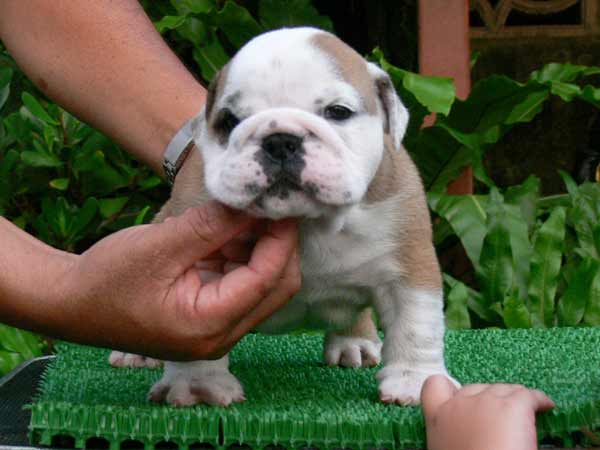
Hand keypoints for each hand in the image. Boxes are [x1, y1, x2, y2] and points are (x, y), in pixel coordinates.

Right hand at [58, 201, 299, 359]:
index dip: (281, 239)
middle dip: (277, 245)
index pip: (267, 279)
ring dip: (257, 247)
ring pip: (261, 284)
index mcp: (209, 326)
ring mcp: (217, 328)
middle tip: (268, 206)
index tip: (284, 203)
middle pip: (275, 288)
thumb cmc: (106, 278)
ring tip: (240, 214)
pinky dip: (239, 254)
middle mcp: (221, 335)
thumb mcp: (160, 246)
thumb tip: (254, 203)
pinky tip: (225, 230)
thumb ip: (211, 226)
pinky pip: (240, 283)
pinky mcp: (210, 315)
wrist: (70, 303)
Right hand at [421, 375, 554, 449]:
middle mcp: (459, 404)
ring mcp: (485, 402)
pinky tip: (546, 407)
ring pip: (503, 389)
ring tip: (526, 412)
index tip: (462, 400)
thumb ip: (453, 436)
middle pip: (475, 388)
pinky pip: (529, 395)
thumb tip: (468, 437)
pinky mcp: (512, 407)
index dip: (448, 388)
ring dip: (513, 399)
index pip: (434, 386)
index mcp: (438, 419)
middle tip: (502, 418)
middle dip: (488, 398)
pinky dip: (540, 400)